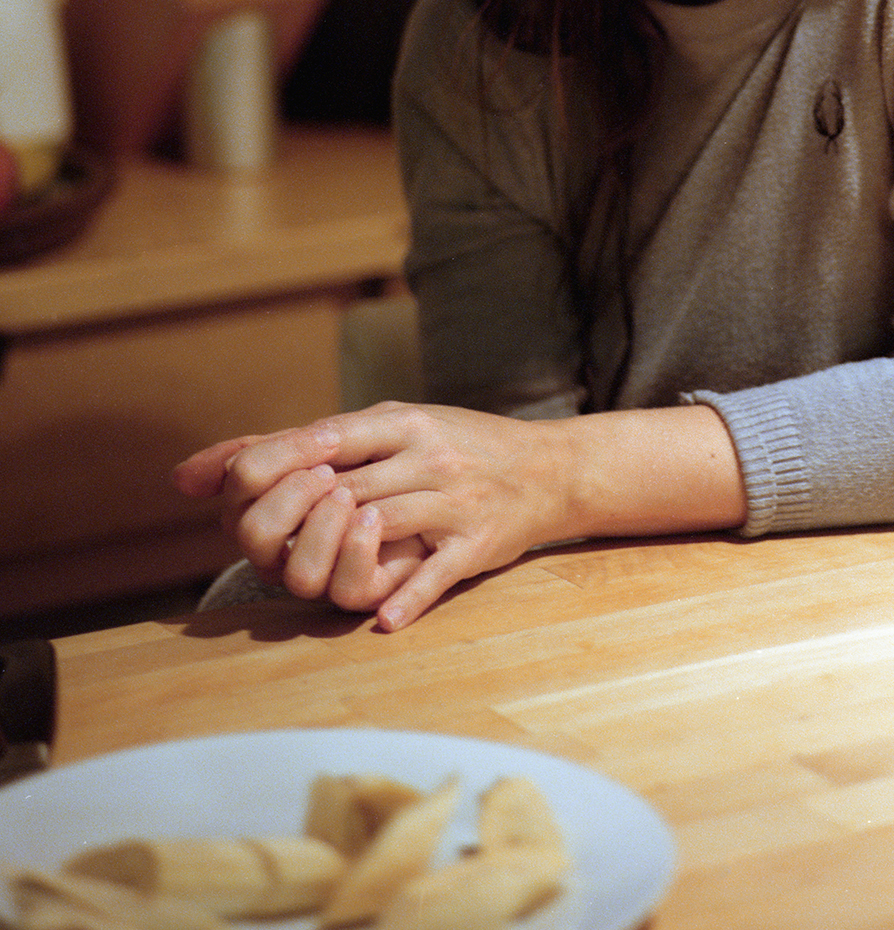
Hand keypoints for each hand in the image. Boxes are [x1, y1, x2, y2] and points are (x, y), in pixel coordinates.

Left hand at [175, 403, 570, 630]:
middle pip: (346, 487)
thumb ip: (308, 443)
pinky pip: (439, 572)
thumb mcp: (392, 427)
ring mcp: (453, 501)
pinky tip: (381, 619)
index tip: (237, 487)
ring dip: (342, 548)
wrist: (549, 469)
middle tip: (267, 536)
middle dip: (299, 514)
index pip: (326, 438)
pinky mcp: (477, 543)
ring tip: (311, 567)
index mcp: (402, 423)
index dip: (277, 464)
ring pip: (383, 525)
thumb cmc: (455, 446)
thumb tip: (193, 473)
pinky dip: (409, 595)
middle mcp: (427, 457)